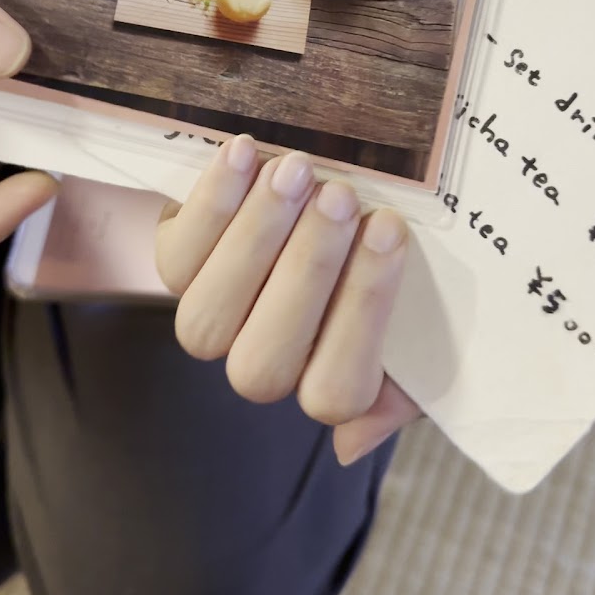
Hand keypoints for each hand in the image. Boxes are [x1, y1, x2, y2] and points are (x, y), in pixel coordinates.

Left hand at [156, 134, 420, 465]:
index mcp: (327, 385)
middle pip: (265, 358)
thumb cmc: (384, 258)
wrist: (332, 194)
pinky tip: (247, 153)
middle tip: (342, 198)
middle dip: (307, 270)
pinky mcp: (178, 264)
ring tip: (298, 171)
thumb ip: (404, 385)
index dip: (362, 310)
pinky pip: (179, 254)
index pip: (338, 388)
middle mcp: (263, 364)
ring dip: (256, 236)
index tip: (390, 229)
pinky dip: (214, 201)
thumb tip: (350, 442)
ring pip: (212, 312)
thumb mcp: (416, 324)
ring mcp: (215, 319)